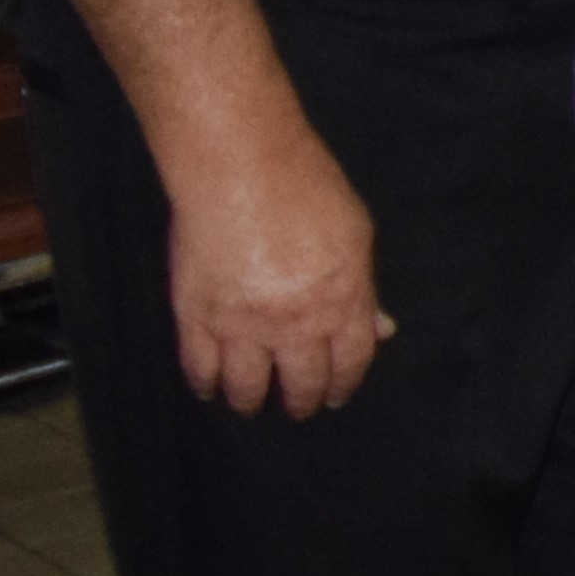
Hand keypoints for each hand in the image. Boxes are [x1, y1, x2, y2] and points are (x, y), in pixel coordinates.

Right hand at [170, 132, 384, 417]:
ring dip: (251, 401)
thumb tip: (379, 329)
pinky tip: (211, 388)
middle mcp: (295, 321)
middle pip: (301, 381)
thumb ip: (364, 290)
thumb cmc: (307, 189)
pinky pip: (200, 367)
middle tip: (297, 407)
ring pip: (247, 385)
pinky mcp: (196, 315)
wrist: (241, 168)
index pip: (350, 361)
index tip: (336, 395)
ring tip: (252, 404)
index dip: (344, 383)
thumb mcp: (357, 236)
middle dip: (301, 400)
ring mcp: (242, 322)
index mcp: (342, 300)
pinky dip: (206, 384)